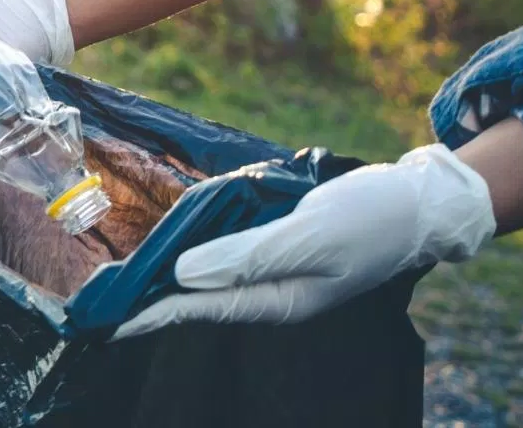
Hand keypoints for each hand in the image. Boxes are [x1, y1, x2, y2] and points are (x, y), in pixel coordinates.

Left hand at [113, 144, 495, 339]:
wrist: (422, 201)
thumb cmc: (369, 217)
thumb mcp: (308, 234)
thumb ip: (246, 256)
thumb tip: (185, 275)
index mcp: (279, 299)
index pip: (198, 308)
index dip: (149, 313)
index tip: (107, 322)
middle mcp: (274, 292)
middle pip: (199, 299)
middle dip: (150, 300)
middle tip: (100, 302)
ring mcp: (280, 272)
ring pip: (211, 279)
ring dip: (168, 279)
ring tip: (123, 282)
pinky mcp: (284, 249)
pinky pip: (231, 257)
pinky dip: (199, 255)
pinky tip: (173, 251)